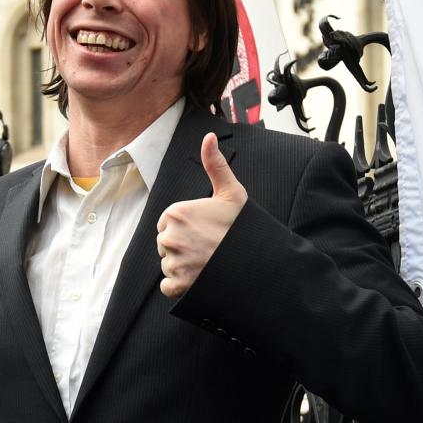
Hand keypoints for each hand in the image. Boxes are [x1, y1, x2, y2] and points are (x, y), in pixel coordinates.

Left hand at [157, 132, 246, 298]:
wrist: (256, 264)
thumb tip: (209, 136)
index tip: (205, 231)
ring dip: (183, 266)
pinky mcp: (177, 285)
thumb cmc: (244, 228)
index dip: (186, 227)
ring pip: (168, 264)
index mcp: (176, 213)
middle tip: (207, 248)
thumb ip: (215, 164)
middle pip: (166, 243)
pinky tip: (199, 278)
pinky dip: (180, 286)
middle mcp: (170, 237)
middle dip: (182, 247)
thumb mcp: (231, 193)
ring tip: (207, 263)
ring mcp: (173, 263)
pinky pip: (169, 286)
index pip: (168, 222)